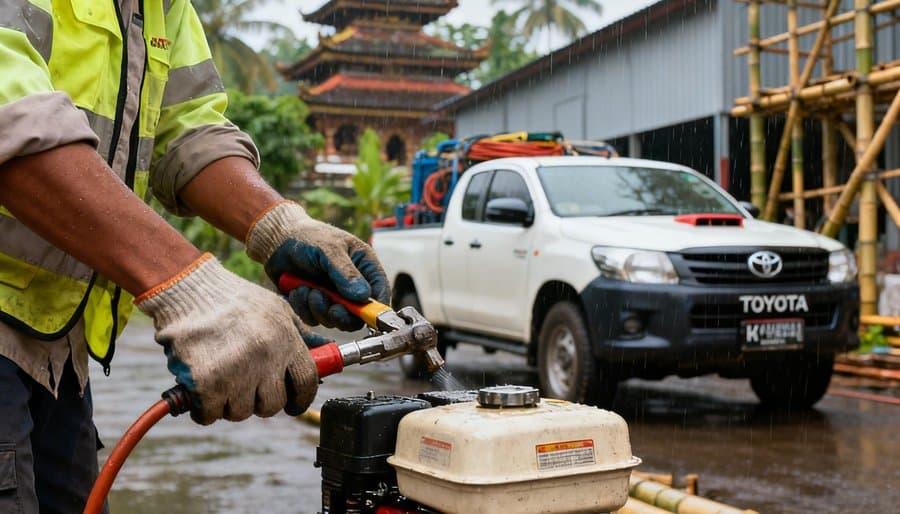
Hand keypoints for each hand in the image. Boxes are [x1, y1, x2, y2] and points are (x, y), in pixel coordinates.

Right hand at [135, 254, 319, 423]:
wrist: (189, 290)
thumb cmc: (233, 298)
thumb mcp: (277, 308)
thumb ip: (300, 333)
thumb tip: (326, 350)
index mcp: (286, 341)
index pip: (307, 383)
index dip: (300, 399)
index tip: (292, 404)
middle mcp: (265, 359)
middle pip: (272, 405)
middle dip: (260, 402)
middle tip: (246, 388)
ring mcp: (236, 374)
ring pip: (240, 412)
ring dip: (230, 403)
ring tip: (221, 380)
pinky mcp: (206, 384)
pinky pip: (210, 415)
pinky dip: (203, 409)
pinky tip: (200, 391)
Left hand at [245, 201, 389, 330]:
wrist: (277, 240)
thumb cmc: (308, 236)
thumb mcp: (329, 249)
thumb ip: (346, 273)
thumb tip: (363, 296)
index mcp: (364, 266)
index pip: (380, 292)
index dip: (377, 309)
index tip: (367, 317)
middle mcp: (352, 284)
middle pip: (358, 315)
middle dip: (343, 315)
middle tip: (331, 308)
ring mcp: (333, 296)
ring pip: (334, 320)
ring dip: (319, 308)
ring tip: (307, 290)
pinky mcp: (315, 304)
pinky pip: (314, 318)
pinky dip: (304, 308)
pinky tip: (297, 290)